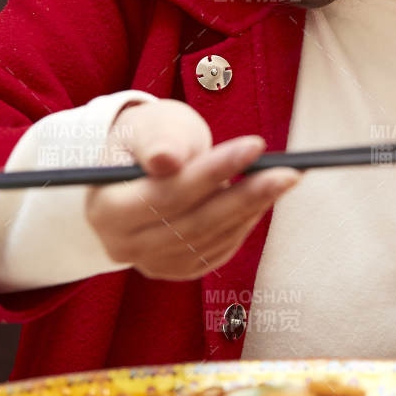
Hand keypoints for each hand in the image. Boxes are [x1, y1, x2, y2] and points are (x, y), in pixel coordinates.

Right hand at [84, 98, 300, 280]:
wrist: (140, 165)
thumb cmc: (146, 138)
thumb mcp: (146, 126)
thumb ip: (157, 141)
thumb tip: (166, 161)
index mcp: (105, 210)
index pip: (168, 195)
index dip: (213, 171)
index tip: (255, 145)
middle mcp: (124, 245)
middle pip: (195, 223)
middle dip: (246, 195)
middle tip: (289, 172)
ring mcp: (152, 263)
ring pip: (212, 238)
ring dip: (253, 208)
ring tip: (283, 177)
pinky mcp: (178, 269)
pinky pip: (220, 249)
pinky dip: (245, 222)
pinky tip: (263, 197)